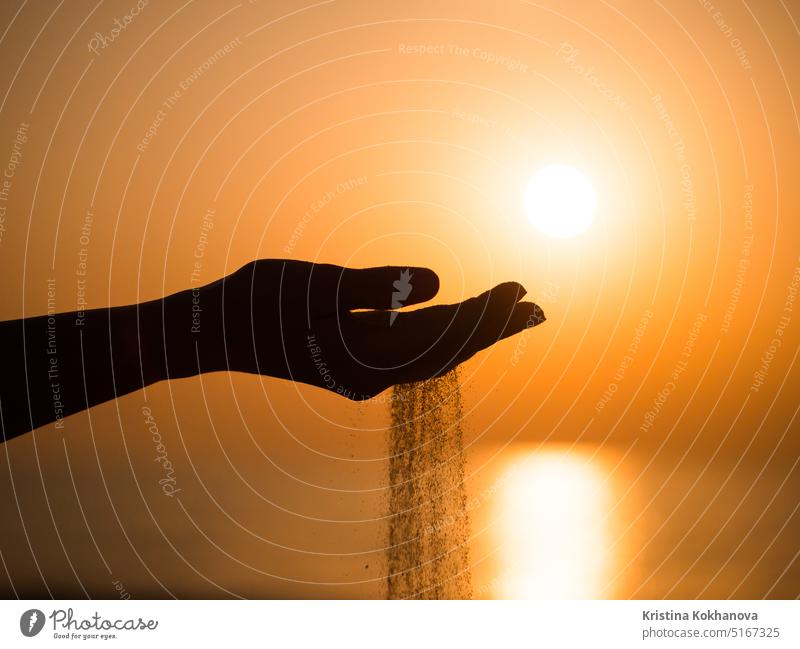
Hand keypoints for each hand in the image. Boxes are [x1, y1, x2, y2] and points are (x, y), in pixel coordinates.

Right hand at [188, 259, 545, 399]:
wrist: (214, 334)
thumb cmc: (258, 303)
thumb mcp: (316, 285)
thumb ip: (376, 286)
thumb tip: (437, 282)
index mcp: (366, 360)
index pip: (444, 339)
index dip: (487, 316)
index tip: (522, 291)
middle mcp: (372, 376)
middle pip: (449, 351)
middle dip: (493, 327)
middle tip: (537, 306)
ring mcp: (365, 373)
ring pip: (434, 355)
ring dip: (473, 332)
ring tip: (512, 311)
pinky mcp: (356, 364)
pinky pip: (413, 354)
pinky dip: (444, 336)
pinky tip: (460, 321)